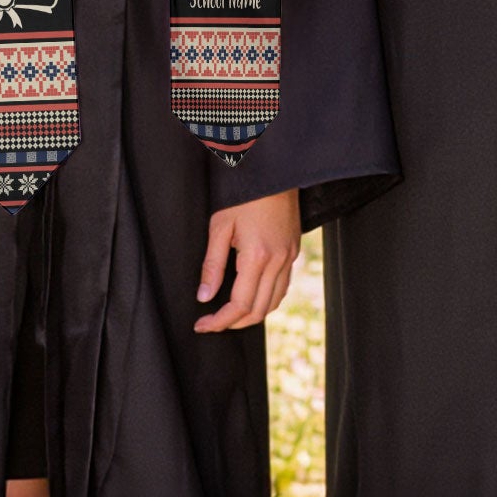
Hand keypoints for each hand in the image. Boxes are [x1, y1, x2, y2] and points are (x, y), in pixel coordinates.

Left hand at [193, 188, 300, 332]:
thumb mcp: (220, 226)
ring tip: (230, 314)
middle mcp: (278, 260)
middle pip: (258, 310)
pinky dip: (267, 299)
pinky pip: (283, 286)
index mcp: (257, 256)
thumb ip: (212, 265)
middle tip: (212, 322)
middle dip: (234, 323)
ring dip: (252, 314)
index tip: (202, 325)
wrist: (274, 171)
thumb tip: (204, 296)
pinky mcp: (294, 250)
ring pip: (274, 301)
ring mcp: (289, 256)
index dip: (219, 321)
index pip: (239, 305)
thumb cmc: (244, 194)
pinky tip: (252, 295)